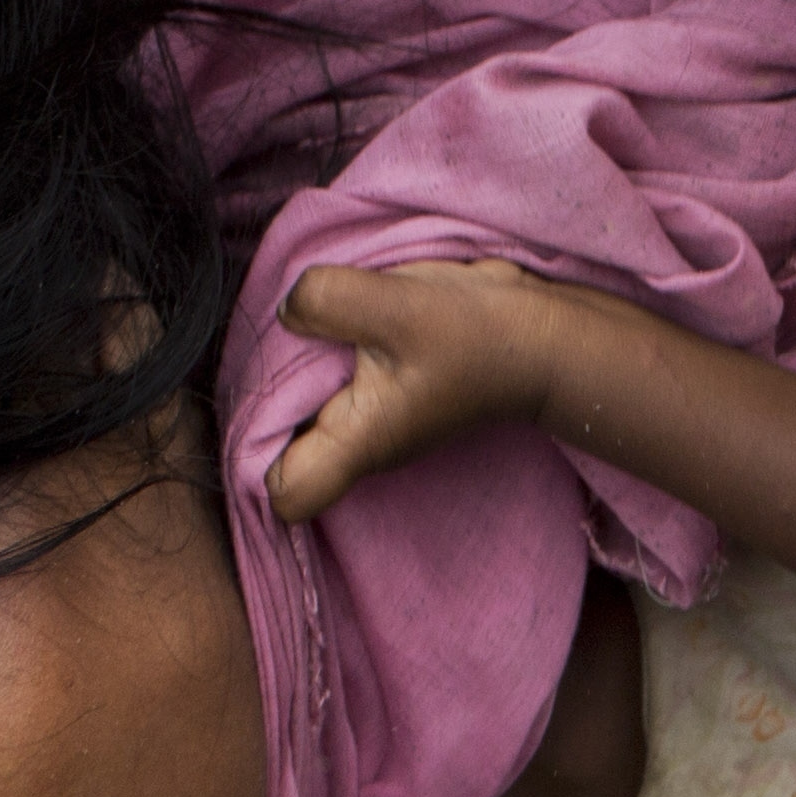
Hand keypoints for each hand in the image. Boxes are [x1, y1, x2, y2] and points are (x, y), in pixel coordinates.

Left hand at [268, 261, 583, 524]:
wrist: (539, 337)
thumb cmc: (476, 335)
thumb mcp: (394, 304)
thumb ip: (323, 299)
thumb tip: (288, 307)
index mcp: (357, 443)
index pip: (285, 497)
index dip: (256, 458)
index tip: (262, 400)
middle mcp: (359, 446)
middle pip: (280, 450)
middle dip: (267, 400)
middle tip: (281, 345)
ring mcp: (372, 425)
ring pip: (302, 414)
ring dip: (295, 370)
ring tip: (313, 327)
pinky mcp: (383, 396)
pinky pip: (328, 386)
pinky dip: (322, 356)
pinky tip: (339, 322)